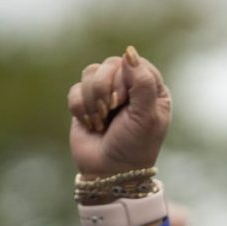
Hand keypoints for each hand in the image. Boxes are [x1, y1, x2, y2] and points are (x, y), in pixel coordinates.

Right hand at [67, 46, 170, 177]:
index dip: (125, 79)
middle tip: (111, 113)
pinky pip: (75, 89)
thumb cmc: (134, 147)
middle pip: (110, 64)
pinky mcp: (85, 102)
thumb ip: (142, 83)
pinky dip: (81, 110)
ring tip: (102, 123)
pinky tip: (92, 126)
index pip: (135, 63)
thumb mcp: (146, 117)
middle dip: (106, 90)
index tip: (124, 101)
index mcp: (152, 89)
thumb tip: (129, 52)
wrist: (108, 172)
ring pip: (90, 73)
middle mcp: (129, 87)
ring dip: (93, 102)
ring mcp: (106, 93)